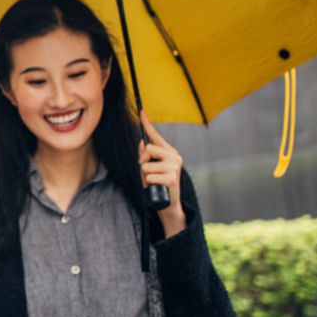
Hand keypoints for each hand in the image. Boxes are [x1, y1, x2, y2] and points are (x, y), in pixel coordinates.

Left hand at [139, 112, 185, 231]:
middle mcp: (175, 157)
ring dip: (144, 175)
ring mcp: (175, 167)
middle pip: (149, 149)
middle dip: (142, 160)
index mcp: (170, 153)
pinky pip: (149, 176)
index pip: (156, 136)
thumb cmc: (158, 186)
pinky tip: (156, 187)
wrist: (168, 205)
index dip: (148, 124)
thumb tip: (142, 142)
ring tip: (152, 182)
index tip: (142, 112)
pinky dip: (148, 183)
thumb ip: (147, 156)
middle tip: (146, 171)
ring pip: (146, 165)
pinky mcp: (172, 178)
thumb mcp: (150, 169)